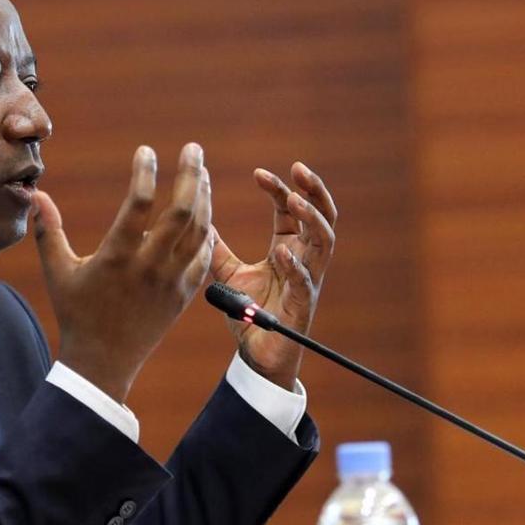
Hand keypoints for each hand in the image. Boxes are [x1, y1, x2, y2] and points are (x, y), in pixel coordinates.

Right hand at [32, 143, 212, 403]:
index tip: (146, 151)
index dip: (145, 172)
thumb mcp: (58, 272)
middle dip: (193, 175)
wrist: (103, 362)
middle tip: (194, 149)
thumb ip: (48, 230)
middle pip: (182, 211)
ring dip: (205, 198)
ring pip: (199, 231)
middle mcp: (149, 266)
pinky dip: (207, 233)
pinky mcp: (183, 295)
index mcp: (117, 256)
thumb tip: (36, 194)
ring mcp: (171, 281)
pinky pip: (204, 258)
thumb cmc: (76, 314)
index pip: (139, 203)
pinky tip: (205, 216)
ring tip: (202, 174)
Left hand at [210, 162, 335, 389]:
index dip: (279, 189)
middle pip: (321, 216)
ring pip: (324, 242)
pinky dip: (296, 266)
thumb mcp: (230, 275)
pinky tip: (283, 252)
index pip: (291, 210)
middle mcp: (304, 260)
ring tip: (294, 201)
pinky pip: (306, 282)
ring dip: (312, 219)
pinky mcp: (303, 306)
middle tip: (299, 169)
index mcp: (289, 249)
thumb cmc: (250, 314)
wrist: (255, 355)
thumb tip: (200, 224)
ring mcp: (308, 281)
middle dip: (314, 191)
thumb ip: (218, 250)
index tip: (259, 173)